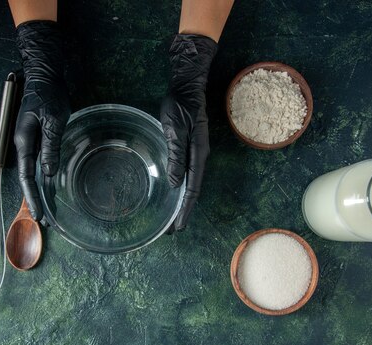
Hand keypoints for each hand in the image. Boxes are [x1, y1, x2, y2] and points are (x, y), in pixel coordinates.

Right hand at [14, 20, 69, 220]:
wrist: (43, 76)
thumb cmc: (47, 95)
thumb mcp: (53, 121)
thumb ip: (50, 147)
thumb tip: (48, 173)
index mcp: (23, 142)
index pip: (26, 177)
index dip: (33, 197)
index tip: (40, 215)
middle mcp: (23, 145)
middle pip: (28, 179)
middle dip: (36, 200)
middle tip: (46, 220)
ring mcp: (28, 142)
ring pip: (33, 173)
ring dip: (40, 191)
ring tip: (49, 210)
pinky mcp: (35, 139)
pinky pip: (38, 163)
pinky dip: (44, 177)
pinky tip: (51, 187)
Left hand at [160, 34, 217, 231]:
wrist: (188, 87)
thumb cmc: (180, 105)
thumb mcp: (175, 128)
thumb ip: (176, 155)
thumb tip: (174, 183)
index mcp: (199, 154)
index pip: (192, 188)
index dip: (185, 209)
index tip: (178, 226)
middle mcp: (200, 157)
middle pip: (193, 190)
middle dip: (184, 211)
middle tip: (171, 230)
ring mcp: (197, 154)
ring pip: (190, 184)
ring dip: (182, 202)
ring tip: (171, 218)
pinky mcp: (191, 149)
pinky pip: (187, 174)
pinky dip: (181, 188)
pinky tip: (173, 194)